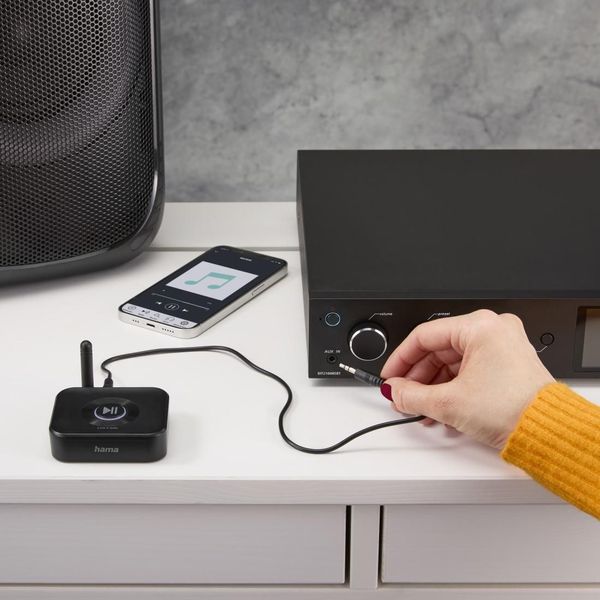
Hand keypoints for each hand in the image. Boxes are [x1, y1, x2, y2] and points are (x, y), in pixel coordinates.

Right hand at [380, 310, 554, 448]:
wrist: (548, 433)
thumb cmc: (514, 409)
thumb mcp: (449, 402)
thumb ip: (412, 395)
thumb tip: (395, 391)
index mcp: (480, 326)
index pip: (424, 336)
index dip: (400, 359)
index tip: (390, 376)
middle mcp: (493, 330)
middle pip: (438, 349)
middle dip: (417, 378)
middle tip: (402, 397)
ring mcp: (501, 346)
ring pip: (452, 362)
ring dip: (432, 387)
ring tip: (420, 409)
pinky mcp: (506, 364)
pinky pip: (468, 370)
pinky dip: (451, 388)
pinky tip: (439, 409)